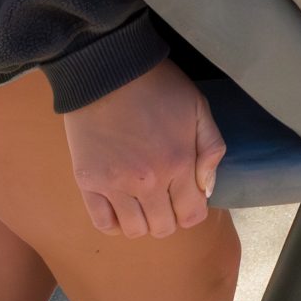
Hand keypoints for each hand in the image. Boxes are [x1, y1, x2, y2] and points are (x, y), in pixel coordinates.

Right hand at [60, 59, 224, 237]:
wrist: (108, 71)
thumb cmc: (158, 86)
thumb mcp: (199, 108)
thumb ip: (211, 149)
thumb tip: (207, 189)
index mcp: (178, 163)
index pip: (192, 215)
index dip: (193, 211)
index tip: (188, 198)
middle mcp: (147, 182)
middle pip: (163, 227)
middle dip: (170, 218)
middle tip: (166, 199)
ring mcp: (114, 184)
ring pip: (134, 230)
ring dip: (143, 222)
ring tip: (143, 202)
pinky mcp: (88, 181)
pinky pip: (102, 222)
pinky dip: (114, 222)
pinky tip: (120, 206)